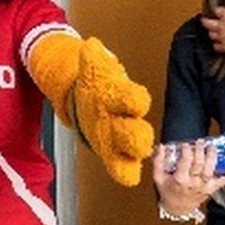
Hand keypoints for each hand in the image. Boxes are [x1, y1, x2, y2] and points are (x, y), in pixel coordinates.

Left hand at [73, 38, 153, 185]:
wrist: (85, 99)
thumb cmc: (97, 84)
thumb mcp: (93, 68)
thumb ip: (93, 59)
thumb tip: (90, 46)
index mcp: (121, 97)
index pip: (134, 99)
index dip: (134, 101)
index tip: (137, 103)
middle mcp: (124, 119)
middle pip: (138, 130)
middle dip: (138, 136)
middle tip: (139, 140)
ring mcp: (118, 137)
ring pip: (134, 150)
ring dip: (134, 155)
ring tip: (135, 162)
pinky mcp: (109, 152)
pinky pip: (121, 165)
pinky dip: (125, 172)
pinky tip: (128, 178)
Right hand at [152, 140, 224, 215]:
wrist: (177, 208)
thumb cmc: (167, 191)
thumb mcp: (158, 177)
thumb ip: (158, 161)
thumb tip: (161, 146)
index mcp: (180, 180)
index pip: (185, 162)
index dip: (186, 151)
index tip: (185, 144)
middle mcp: (193, 183)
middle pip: (199, 164)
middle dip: (200, 151)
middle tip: (200, 142)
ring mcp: (204, 186)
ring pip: (210, 170)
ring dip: (212, 157)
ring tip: (212, 147)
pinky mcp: (212, 188)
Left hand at [200, 0, 224, 55]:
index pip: (217, 10)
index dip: (216, 10)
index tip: (215, 10)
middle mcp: (222, 26)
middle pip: (209, 23)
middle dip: (206, 21)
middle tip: (203, 20)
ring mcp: (223, 37)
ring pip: (212, 35)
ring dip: (211, 32)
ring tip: (210, 31)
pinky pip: (217, 47)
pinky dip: (216, 45)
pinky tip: (217, 45)